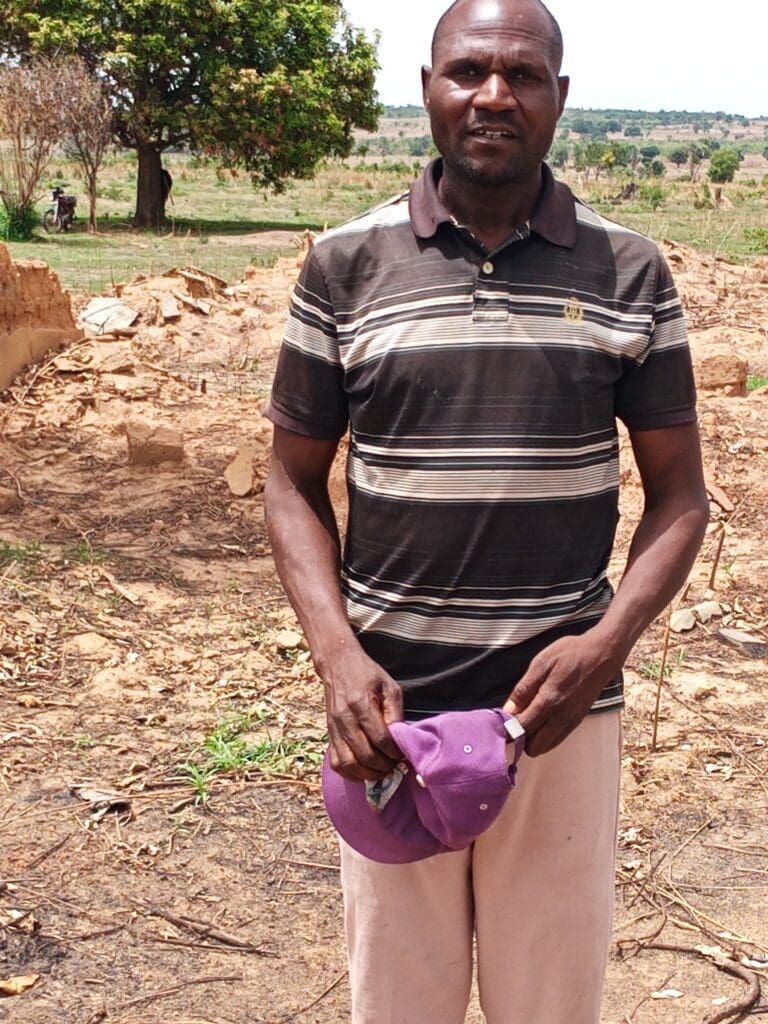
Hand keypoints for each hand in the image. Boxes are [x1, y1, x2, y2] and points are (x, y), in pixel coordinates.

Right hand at [322, 644, 403, 781]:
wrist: (338, 665)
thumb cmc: (367, 675)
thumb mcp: (389, 687)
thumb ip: (395, 712)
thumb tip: (399, 739)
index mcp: (360, 704)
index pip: (380, 738)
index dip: (394, 751)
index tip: (403, 754)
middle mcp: (344, 719)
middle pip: (365, 754)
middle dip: (384, 766)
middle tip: (396, 766)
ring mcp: (334, 728)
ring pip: (349, 763)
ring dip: (368, 774)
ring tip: (382, 771)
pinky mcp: (329, 735)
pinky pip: (336, 763)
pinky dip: (351, 773)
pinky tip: (365, 772)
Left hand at [503, 630, 624, 756]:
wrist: (601, 656)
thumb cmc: (570, 654)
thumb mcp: (542, 663)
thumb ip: (524, 688)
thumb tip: (508, 709)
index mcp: (549, 701)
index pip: (522, 728)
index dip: (508, 729)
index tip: (499, 722)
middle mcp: (561, 718)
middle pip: (533, 747)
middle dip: (520, 738)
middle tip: (513, 720)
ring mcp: (571, 722)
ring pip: (545, 747)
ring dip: (533, 739)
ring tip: (526, 718)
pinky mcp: (576, 722)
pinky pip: (556, 740)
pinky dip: (544, 736)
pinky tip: (540, 718)